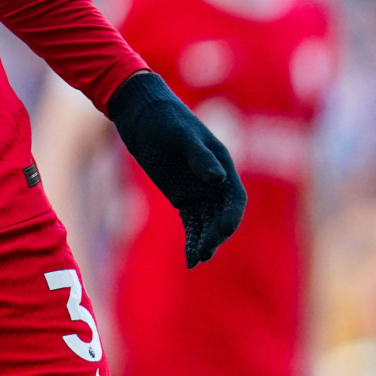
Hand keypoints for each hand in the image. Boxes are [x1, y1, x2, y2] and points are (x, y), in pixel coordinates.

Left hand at [107, 70, 244, 266]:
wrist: (141, 114)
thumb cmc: (162, 118)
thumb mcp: (179, 135)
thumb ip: (199, 156)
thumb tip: (218, 178)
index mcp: (222, 163)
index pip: (235, 198)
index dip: (230, 217)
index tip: (221, 233)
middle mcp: (216, 180)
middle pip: (223, 215)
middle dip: (215, 235)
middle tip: (203, 253)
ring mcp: (200, 190)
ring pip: (208, 223)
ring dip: (205, 242)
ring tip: (195, 260)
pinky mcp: (183, 198)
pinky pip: (193, 223)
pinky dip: (193, 239)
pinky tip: (190, 257)